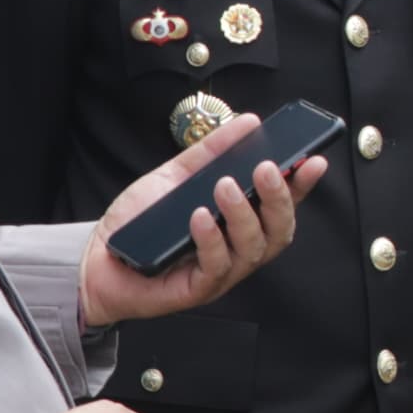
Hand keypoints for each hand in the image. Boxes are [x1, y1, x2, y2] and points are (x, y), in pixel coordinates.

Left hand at [78, 108, 322, 326]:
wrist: (98, 257)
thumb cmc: (140, 221)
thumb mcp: (176, 176)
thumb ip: (211, 152)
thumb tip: (248, 123)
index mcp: (240, 222)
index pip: (283, 204)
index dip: (302, 185)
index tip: (313, 160)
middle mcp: (239, 249)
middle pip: (279, 231)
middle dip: (280, 199)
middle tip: (266, 169)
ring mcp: (222, 272)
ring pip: (254, 249)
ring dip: (243, 215)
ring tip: (224, 186)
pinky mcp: (197, 289)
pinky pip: (216, 266)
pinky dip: (211, 239)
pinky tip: (200, 216)